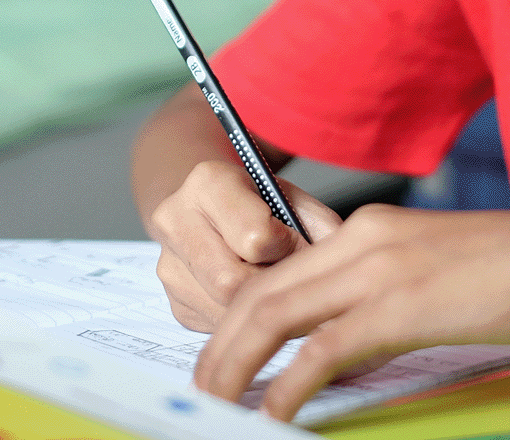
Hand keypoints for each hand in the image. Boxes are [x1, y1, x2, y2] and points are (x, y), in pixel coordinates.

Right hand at [145, 159, 341, 331]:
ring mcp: (168, 266)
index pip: (256, 238)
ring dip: (261, 309)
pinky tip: (256, 298)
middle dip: (272, 286)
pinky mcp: (175, 303)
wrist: (212, 207)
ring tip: (278, 287)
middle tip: (294, 277)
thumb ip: (320, 227)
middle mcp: (175, 220)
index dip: (288, 247)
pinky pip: (218, 328)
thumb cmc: (260, 203)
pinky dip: (246, 320)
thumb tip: (341, 273)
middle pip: (233, 282)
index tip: (296, 241)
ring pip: (224, 311)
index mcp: (209, 182)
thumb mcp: (294, 199)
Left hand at [192, 204, 509, 421]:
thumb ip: (387, 293)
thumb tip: (352, 343)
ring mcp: (379, 269)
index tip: (221, 359)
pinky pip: (323, 350)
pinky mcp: (401, 305)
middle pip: (260, 294)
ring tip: (213, 406)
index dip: (236, 320)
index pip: (278, 273)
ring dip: (234, 367)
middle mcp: (361, 239)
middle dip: (219, 347)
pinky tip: (273, 414)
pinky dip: (288, 386)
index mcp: (367, 229)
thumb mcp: (434, 272)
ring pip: (275, 316)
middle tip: (198, 392)